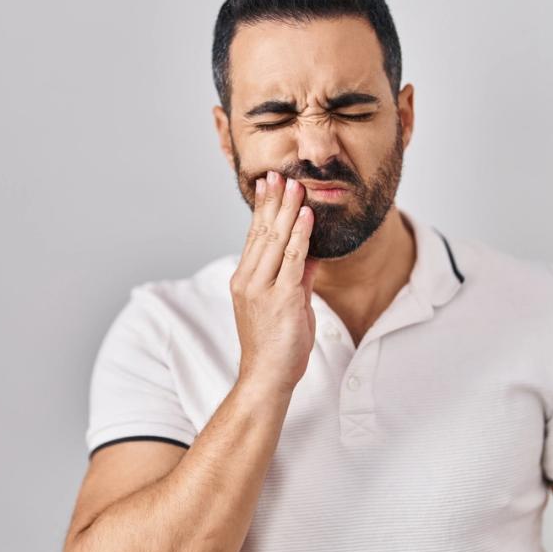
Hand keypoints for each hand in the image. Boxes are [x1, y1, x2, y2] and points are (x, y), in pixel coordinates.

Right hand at [229, 170, 319, 395]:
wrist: (266, 377)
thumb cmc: (275, 346)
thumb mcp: (287, 305)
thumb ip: (296, 278)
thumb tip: (308, 253)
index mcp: (244, 280)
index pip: (254, 236)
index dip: (263, 209)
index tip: (269, 186)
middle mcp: (249, 280)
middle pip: (262, 232)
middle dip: (273, 201)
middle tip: (279, 174)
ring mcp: (262, 288)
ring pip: (275, 240)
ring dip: (288, 209)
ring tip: (295, 185)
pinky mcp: (281, 298)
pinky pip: (292, 259)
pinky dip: (300, 234)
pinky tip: (306, 215)